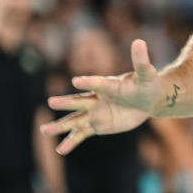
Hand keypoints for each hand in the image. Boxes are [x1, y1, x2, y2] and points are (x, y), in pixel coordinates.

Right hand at [40, 40, 159, 154]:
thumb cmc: (146, 84)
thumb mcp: (146, 74)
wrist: (147, 100)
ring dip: (61, 125)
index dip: (88, 82)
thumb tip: (140, 41)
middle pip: (79, 101)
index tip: (77, 81)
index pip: (97, 83)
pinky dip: (71, 141)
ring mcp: (95, 113)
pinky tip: (60, 150)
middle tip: (51, 102)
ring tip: (45, 130)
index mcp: (108, 85)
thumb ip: (141, 61)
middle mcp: (97, 98)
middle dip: (66, 102)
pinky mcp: (98, 125)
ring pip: (75, 120)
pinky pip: (82, 133)